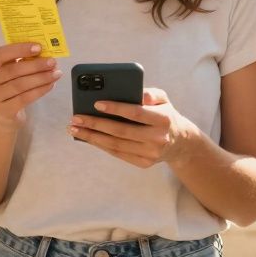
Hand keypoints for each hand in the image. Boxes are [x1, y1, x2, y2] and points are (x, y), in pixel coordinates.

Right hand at [0, 42, 62, 131]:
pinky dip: (40, 90)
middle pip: (12, 70)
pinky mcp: (3, 111)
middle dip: (35, 65)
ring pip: (20, 85)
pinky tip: (50, 85)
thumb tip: (40, 51)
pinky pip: (25, 98)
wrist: (4, 114)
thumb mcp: (6, 69)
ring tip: (56, 73)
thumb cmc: (6, 85)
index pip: (0, 54)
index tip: (39, 47)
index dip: (19, 49)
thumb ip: (17, 59)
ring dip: (41, 78)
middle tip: (52, 62)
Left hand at [68, 87, 201, 167]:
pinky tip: (88, 137)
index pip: (136, 113)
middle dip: (95, 124)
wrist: (180, 142)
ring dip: (92, 137)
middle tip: (76, 118)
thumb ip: (151, 94)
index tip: (96, 103)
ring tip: (75, 129)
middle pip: (121, 131)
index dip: (116, 108)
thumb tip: (138, 94)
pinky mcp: (144, 163)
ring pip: (116, 145)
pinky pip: (118, 153)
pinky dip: (101, 145)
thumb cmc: (165, 115)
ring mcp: (150, 153)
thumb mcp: (164, 100)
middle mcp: (158, 138)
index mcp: (163, 119)